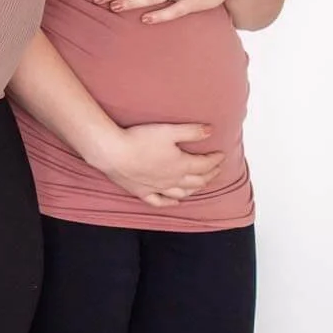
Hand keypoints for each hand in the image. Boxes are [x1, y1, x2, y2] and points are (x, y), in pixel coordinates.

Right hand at [87, 122, 225, 207]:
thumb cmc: (138, 140)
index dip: (215, 159)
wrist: (112, 152)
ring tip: (200, 184)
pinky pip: (160, 201)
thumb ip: (191, 131)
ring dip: (195, 189)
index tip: (221, 154)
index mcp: (181, 165)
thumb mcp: (168, 130)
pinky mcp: (142, 191)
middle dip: (210, 174)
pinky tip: (176, 201)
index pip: (205, 164)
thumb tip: (211, 131)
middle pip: (197, 180)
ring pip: (183, 193)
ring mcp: (158, 188)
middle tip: (216, 169)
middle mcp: (173, 180)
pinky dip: (171, 202)